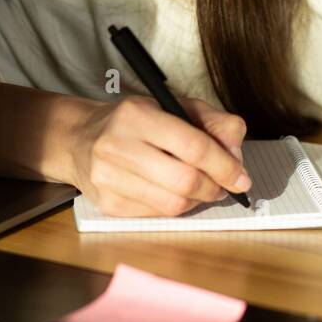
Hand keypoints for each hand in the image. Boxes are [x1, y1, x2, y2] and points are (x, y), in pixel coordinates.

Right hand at [67, 95, 250, 216]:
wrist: (80, 139)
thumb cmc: (135, 122)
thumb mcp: (174, 107)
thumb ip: (212, 122)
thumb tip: (236, 155)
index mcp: (138, 115)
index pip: (193, 146)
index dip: (225, 165)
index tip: (241, 178)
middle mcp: (117, 145)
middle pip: (185, 180)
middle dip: (214, 186)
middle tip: (222, 185)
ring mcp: (108, 178)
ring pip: (173, 203)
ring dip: (197, 199)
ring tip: (200, 188)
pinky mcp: (107, 204)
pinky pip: (157, 215)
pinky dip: (175, 207)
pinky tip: (173, 192)